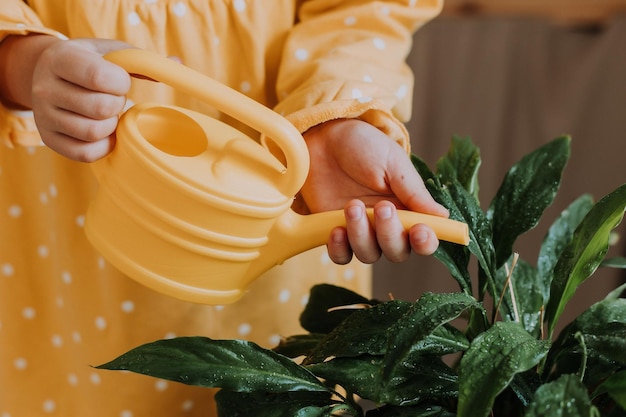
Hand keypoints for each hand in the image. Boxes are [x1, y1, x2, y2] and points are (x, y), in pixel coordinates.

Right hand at [29, 38, 132, 160]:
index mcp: (59, 58)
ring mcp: (44, 116)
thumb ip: (141, 60)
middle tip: (112, 98)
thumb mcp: (109, 53)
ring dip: (111, 124)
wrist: (48, 75)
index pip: (98, 77)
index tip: (119, 80)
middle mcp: (44, 87)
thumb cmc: (89, 62)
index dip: (120, 82)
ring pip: (94, 132)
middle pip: (100, 108)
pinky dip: (104, 145)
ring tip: (106, 113)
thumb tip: (178, 64)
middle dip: (117, 104)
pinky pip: (86, 153)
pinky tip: (104, 131)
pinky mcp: (50, 140)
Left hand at [301, 118, 448, 263]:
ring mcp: (360, 231)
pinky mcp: (335, 233)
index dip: (425, 241)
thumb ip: (414, 192)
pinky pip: (341, 256)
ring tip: (353, 206)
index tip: (420, 231)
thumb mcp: (393, 163)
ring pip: (369, 254)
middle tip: (381, 207)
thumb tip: (443, 216)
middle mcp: (386, 225)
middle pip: (397, 252)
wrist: (325, 138)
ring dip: (362, 235)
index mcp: (407, 209)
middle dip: (390, 234)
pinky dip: (340, 249)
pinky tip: (336, 229)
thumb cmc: (363, 146)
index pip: (423, 238)